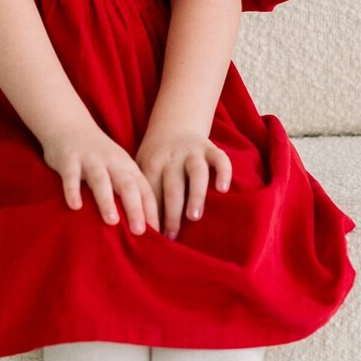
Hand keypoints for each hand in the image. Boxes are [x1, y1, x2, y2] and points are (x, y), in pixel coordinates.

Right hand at [42, 120, 162, 235]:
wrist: (69, 124)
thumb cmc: (97, 155)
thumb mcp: (117, 168)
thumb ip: (128, 190)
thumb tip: (144, 225)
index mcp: (127, 166)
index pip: (144, 190)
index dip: (151, 211)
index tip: (158, 234)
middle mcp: (112, 162)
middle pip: (127, 186)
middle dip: (135, 208)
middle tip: (140, 232)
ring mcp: (90, 160)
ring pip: (101, 180)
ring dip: (107, 200)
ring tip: (112, 221)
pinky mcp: (69, 160)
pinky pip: (71, 177)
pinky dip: (73, 191)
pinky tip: (75, 206)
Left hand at [135, 125, 232, 239]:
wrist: (174, 123)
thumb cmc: (156, 156)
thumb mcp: (141, 165)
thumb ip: (142, 189)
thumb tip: (137, 224)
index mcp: (152, 163)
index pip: (150, 191)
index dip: (151, 214)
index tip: (152, 236)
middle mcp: (172, 156)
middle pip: (172, 186)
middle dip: (171, 212)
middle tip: (172, 235)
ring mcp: (192, 151)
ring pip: (196, 172)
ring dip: (195, 194)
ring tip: (193, 217)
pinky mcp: (210, 147)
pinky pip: (220, 158)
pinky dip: (223, 172)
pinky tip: (223, 189)